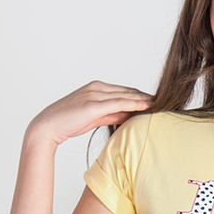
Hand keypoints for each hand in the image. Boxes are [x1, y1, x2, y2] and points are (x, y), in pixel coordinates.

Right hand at [28, 80, 152, 148]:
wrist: (47, 126)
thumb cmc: (68, 123)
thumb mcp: (94, 117)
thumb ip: (111, 114)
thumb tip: (127, 114)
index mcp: (96, 88)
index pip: (124, 91)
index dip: (141, 96)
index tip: (156, 102)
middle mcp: (97, 87)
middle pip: (128, 90)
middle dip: (147, 97)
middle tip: (166, 102)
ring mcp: (95, 93)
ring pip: (126, 94)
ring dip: (145, 99)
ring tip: (162, 104)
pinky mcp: (94, 104)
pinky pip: (120, 102)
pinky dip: (135, 103)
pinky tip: (148, 106)